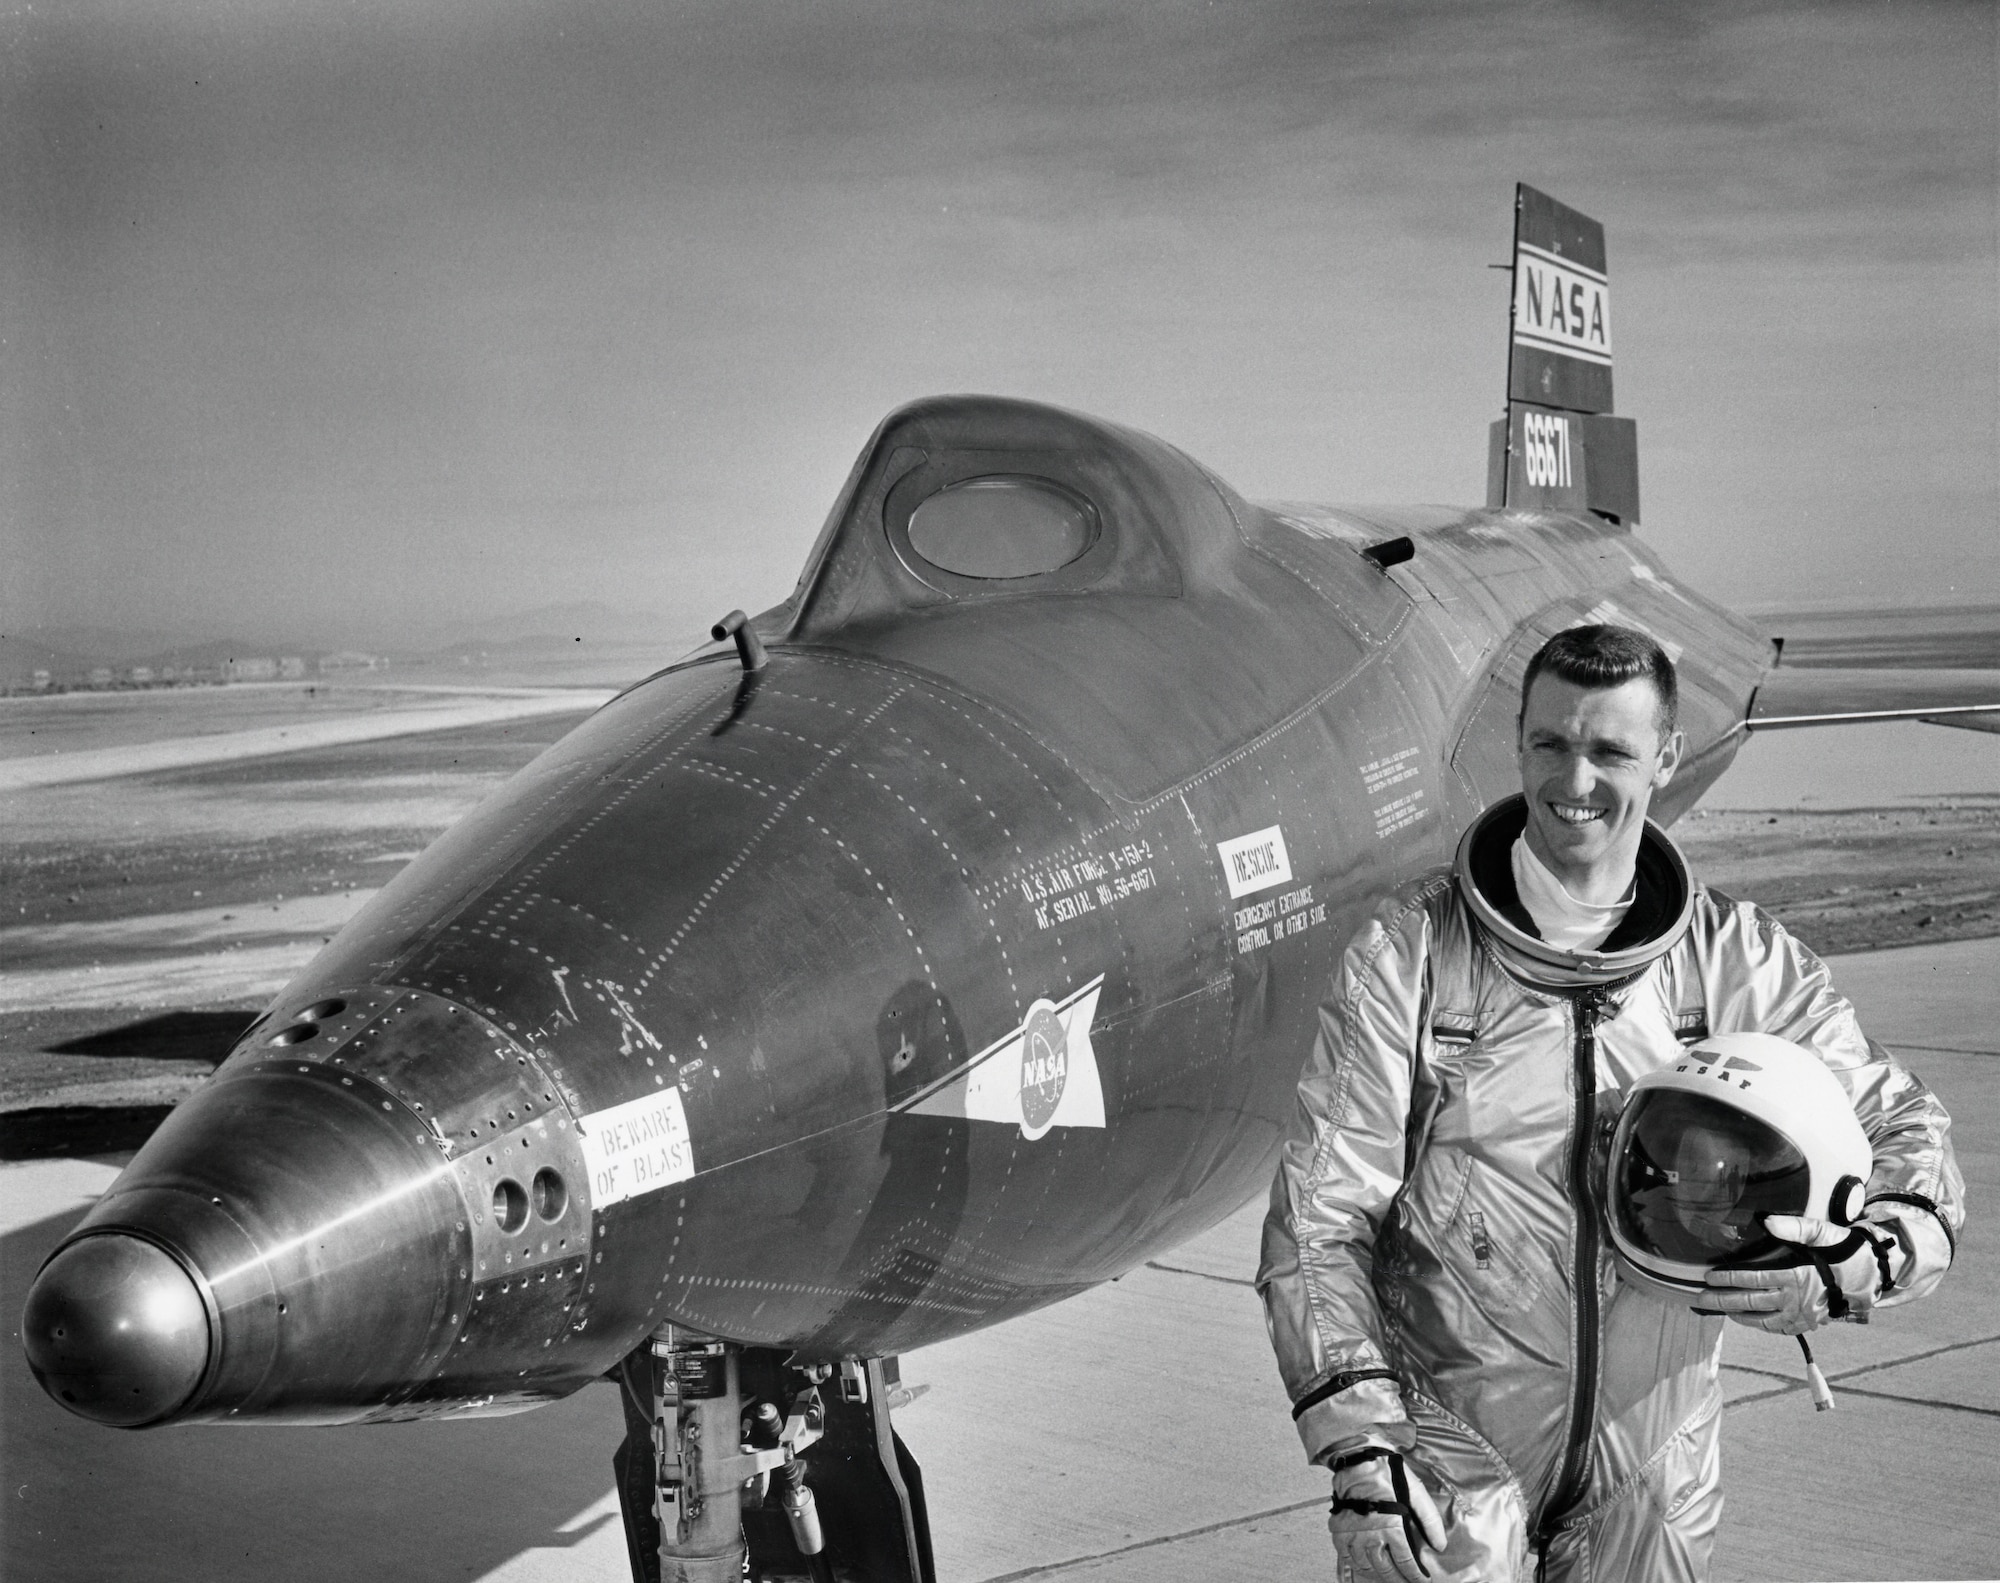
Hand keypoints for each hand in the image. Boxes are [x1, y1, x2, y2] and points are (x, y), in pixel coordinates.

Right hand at [1327, 1444, 1447, 1581]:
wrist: (1357, 1457)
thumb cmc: (1387, 1472)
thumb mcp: (1416, 1492)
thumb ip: (1430, 1520)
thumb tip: (1440, 1545)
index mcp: (1392, 1527)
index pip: (1406, 1564)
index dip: (1416, 1577)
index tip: (1422, 1581)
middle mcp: (1371, 1535)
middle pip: (1386, 1570)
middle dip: (1398, 1580)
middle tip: (1406, 1582)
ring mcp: (1352, 1534)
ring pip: (1366, 1566)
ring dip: (1378, 1574)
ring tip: (1387, 1575)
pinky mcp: (1338, 1529)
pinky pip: (1347, 1556)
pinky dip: (1357, 1564)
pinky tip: (1365, 1564)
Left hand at [1697, 1213, 1898, 1333]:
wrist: (1868, 1274)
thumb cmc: (1841, 1249)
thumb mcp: (1819, 1231)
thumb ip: (1792, 1226)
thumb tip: (1767, 1221)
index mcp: (1797, 1276)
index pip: (1754, 1279)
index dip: (1729, 1278)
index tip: (1709, 1277)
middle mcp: (1797, 1300)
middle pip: (1751, 1302)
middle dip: (1722, 1300)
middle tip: (1700, 1299)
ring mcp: (1803, 1315)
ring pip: (1762, 1319)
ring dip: (1738, 1315)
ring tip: (1719, 1309)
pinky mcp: (1808, 1324)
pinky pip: (1779, 1329)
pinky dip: (1760, 1325)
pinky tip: (1747, 1318)